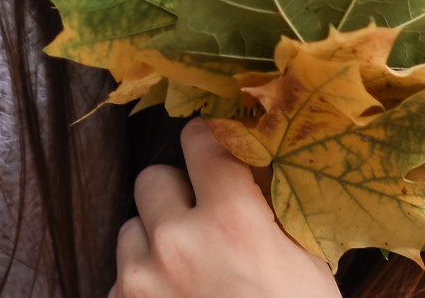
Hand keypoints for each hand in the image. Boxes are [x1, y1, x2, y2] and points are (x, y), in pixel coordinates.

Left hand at [110, 118, 338, 297]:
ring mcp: (141, 282)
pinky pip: (121, 278)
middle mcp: (177, 242)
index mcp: (231, 221)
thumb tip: (246, 161)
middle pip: (153, 178)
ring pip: (131, 228)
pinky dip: (143, 286)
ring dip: (154, 241)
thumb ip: (269, 208)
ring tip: (190, 273)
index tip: (215, 151)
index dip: (209, 142)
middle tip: (204, 222)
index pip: (200, 140)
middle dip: (177, 195)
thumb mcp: (303, 261)